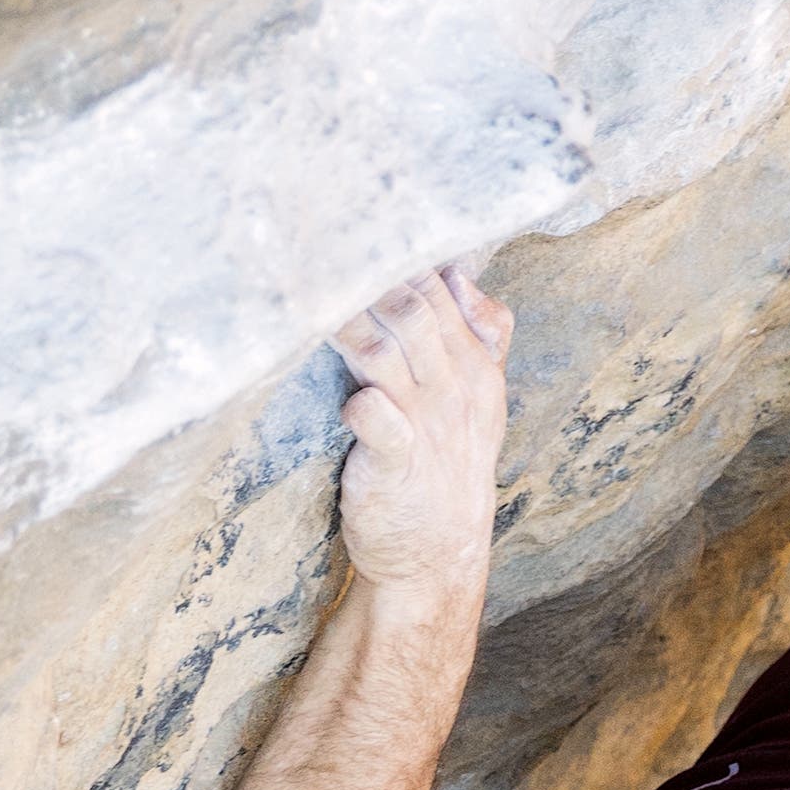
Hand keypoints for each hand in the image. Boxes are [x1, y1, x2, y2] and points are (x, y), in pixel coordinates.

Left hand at [332, 266, 511, 595]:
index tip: (351, 233)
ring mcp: (424, 426)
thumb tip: (463, 271)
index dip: (398, 257)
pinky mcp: (393, 465)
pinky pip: (378, 421)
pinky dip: (360, 401)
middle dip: (367, 278)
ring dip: (348, 322)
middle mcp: (453, 389)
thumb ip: (482, 334)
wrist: (439, 556)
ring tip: (307, 297)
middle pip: (413, 310)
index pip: (441, 291)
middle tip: (320, 253)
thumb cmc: (446, 468)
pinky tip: (343, 392)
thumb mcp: (481, 399)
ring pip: (387, 352)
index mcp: (475, 368)